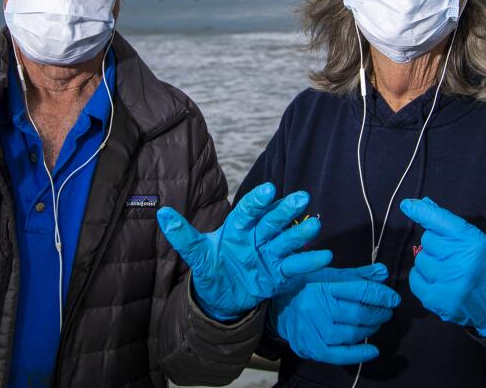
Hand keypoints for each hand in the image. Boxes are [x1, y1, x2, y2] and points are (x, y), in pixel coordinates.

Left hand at [157, 183, 332, 320]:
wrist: (222, 296)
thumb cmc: (212, 267)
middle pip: (272, 221)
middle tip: (301, 197)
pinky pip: (295, 266)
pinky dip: (309, 262)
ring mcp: (270, 254)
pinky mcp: (279, 273)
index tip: (269, 189)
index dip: (258, 201)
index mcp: (238, 227)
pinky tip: (324, 256)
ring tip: (314, 226)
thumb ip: (183, 235)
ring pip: (286, 241)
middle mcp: (257, 236)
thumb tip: (161, 213)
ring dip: (300, 234)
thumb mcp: (197, 253)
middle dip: (285, 211)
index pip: (248, 210)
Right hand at [271, 264, 400, 364]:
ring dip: (370, 330)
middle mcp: (317, 306)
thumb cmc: (309, 288)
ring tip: (377, 323)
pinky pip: (339, 354)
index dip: (381, 295)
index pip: (359, 290)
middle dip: (378, 313)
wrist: (279, 308)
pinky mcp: (311, 346)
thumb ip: (358, 275)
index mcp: (323, 284)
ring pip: (351, 333)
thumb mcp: (331, 275)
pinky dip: (359, 354)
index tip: (393, 299)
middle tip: (387, 312)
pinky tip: (373, 350)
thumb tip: (383, 272)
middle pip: (357, 313)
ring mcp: (313, 328)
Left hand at [401, 197, 485, 337]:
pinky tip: (436, 282)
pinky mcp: (441, 301)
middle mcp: (462, 261)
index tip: (407, 205)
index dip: (422, 212)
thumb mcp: (478, 241)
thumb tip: (423, 205)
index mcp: (473, 241)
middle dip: (436, 246)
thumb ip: (450, 225)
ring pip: (420, 260)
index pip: (441, 220)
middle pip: (428, 240)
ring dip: (429, 263)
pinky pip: (416, 281)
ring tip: (447, 271)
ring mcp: (451, 283)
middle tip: (451, 256)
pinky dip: (421, 279)